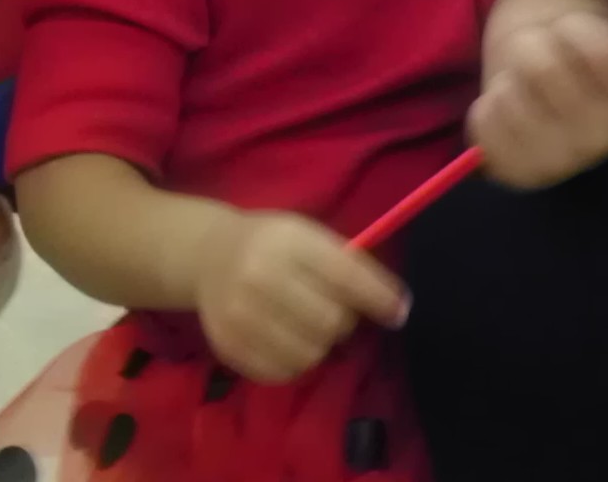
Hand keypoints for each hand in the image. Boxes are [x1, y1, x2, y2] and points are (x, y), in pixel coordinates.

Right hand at [188, 210, 407, 383]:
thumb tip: (394, 307)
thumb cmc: (272, 244)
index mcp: (287, 241)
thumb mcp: (307, 235)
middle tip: (334, 314)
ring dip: (320, 346)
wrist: (207, 253)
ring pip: (309, 353)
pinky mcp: (228, 344)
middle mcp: (259, 275)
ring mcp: (239, 313)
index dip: (379, 298)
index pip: (344, 275)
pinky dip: (296, 364)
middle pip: (330, 321)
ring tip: (309, 329)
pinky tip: (289, 343)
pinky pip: (281, 373)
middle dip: (343, 322)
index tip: (399, 313)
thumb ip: (346, 265)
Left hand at [470, 10, 607, 189]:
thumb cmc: (572, 66)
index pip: (600, 52)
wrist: (553, 113)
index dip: (570, 30)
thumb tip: (547, 64)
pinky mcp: (519, 173)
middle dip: (531, 48)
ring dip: (506, 81)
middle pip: (543, 68)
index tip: (566, 35)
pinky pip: (484, 124)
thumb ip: (584, 37)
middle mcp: (601, 140)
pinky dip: (486, 108)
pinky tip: (506, 112)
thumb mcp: (588, 38)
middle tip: (535, 58)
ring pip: (508, 97)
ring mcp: (560, 163)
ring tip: (520, 89)